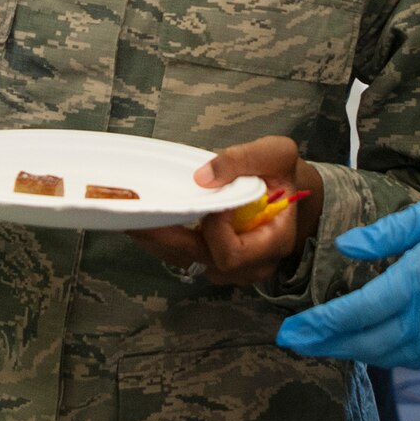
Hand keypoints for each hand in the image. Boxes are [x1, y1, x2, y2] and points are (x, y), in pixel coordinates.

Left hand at [128, 136, 321, 286]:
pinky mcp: (213, 260)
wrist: (286, 189)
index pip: (234, 254)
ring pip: (186, 261)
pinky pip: (183, 256)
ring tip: (133, 215)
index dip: (215, 232)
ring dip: (159, 240)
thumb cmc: (282, 172)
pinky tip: (147, 219)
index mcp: (273, 240)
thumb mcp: (276, 153)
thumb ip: (243, 159)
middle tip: (135, 215)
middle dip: (166, 237)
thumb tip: (202, 177)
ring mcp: (231, 267)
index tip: (210, 201)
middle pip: (201, 261)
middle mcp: (251, 264)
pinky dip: (163, 239)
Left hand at [276, 192, 419, 368]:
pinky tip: (364, 344)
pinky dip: (378, 354)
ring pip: (383, 355)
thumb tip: (345, 247)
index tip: (291, 330)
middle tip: (291, 342)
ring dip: (348, 352)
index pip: (356, 312)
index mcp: (416, 281)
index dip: (320, 326)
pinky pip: (406, 356)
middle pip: (363, 343)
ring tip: (320, 343)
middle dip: (324, 345)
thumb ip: (386, 233)